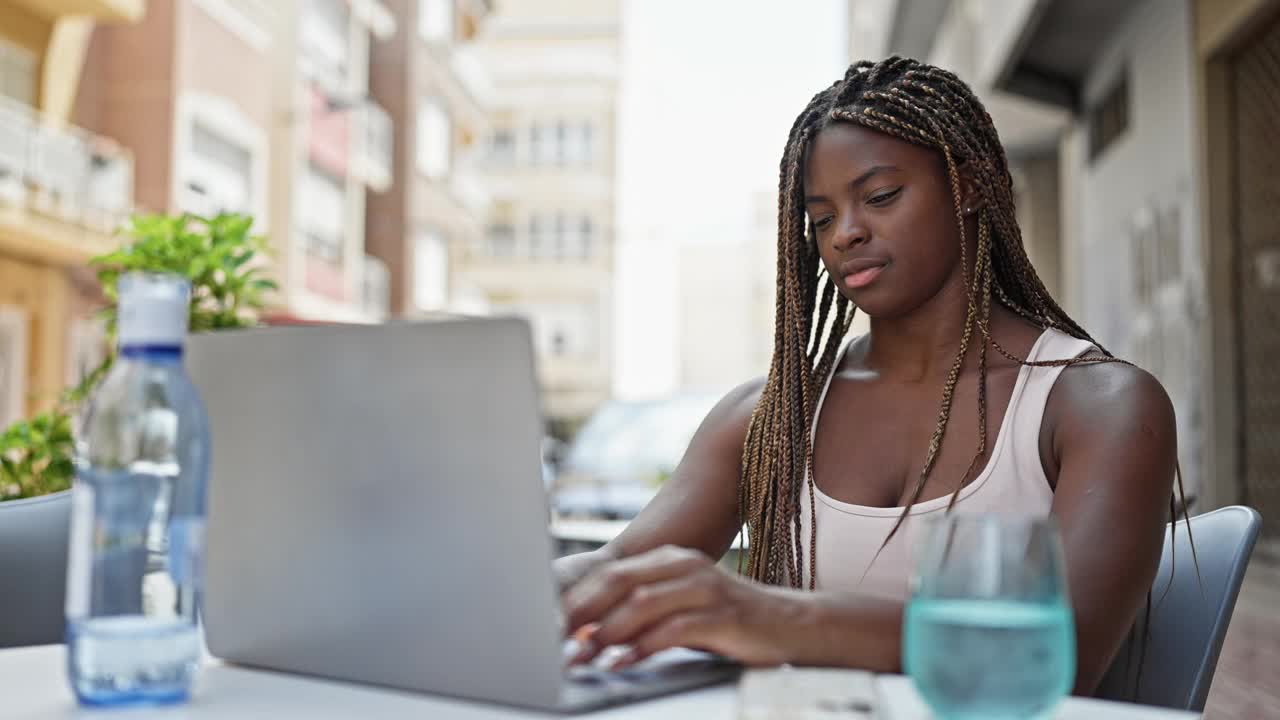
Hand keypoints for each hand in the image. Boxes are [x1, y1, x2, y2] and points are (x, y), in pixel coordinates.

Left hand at [561, 545, 799, 667]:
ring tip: (581, 655)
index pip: (611, 573)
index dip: (575, 598)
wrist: (791, 625)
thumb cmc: (728, 622)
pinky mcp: (723, 615)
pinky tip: (622, 662)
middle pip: (621, 582)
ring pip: (643, 604)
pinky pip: (673, 630)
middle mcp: (685, 566)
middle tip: (553, 638)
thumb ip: (639, 615)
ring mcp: (706, 588)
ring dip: (606, 632)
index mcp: (670, 560)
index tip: (546, 624)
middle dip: (582, 612)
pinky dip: (642, 647)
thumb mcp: (680, 610)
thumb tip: (587, 632)